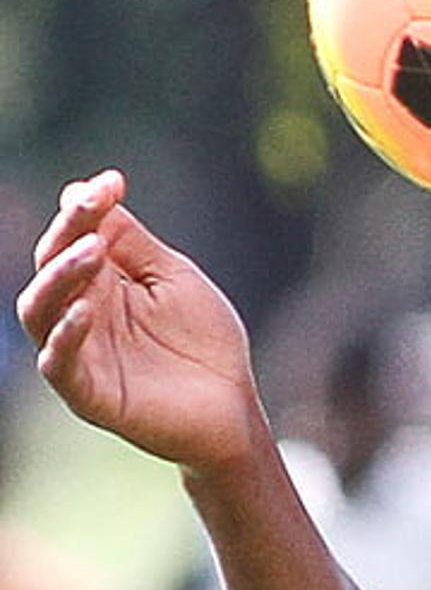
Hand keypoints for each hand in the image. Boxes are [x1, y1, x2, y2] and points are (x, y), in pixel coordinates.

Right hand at [15, 170, 262, 470]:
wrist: (232, 406)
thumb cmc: (203, 341)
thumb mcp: (173, 278)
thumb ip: (131, 242)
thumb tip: (85, 189)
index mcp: (97, 284)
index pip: (73, 239)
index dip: (85, 208)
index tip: (113, 182)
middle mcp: (77, 313)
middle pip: (50, 267)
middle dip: (69, 232)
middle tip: (94, 208)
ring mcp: (78, 353)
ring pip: (40, 310)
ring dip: (61, 277)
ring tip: (91, 251)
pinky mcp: (87, 393)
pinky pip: (58, 363)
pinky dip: (66, 335)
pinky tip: (85, 311)